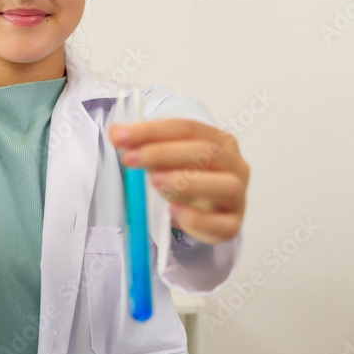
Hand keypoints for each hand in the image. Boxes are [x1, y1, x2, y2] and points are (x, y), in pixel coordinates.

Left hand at [109, 119, 248, 244]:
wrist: (209, 212)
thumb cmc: (188, 179)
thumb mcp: (167, 159)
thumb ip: (144, 145)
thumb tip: (116, 132)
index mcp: (219, 141)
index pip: (187, 128)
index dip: (152, 130)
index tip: (119, 136)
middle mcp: (234, 165)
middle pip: (206, 152)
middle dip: (163, 152)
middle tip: (130, 158)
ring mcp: (238, 196)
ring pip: (225, 186)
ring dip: (187, 181)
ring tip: (155, 181)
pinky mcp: (232, 225)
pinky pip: (223, 224)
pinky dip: (197, 218)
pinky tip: (174, 211)